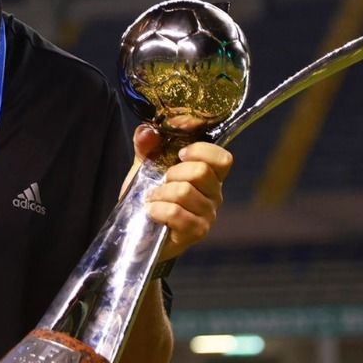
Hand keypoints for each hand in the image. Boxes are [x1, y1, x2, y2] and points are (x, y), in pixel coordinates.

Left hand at [131, 126, 231, 262]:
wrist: (139, 230)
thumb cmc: (151, 196)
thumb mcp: (146, 166)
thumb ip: (147, 145)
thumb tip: (147, 130)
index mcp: (209, 175)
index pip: (223, 159)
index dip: (201, 151)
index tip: (180, 153)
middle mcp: (214, 195)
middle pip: (201, 172)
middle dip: (173, 173)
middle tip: (161, 182)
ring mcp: (207, 215)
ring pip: (185, 192)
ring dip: (161, 193)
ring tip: (153, 199)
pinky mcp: (196, 232)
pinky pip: (177, 213)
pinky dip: (158, 209)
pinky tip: (152, 212)